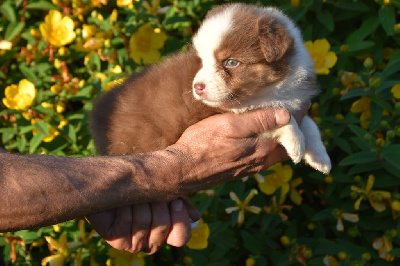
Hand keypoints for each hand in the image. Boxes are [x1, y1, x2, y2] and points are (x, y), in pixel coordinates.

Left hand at [85, 198, 199, 253]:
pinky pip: (126, 222)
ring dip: (140, 202)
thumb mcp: (164, 193)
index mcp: (166, 234)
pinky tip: (123, 200)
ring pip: (144, 223)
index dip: (180, 220)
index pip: (181, 238)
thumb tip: (195, 217)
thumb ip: (181, 203)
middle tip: (152, 190)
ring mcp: (133, 244)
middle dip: (158, 204)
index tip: (176, 200)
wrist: (111, 187)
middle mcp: (151, 243)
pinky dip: (125, 207)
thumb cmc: (140, 190)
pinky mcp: (116, 240)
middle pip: (162, 227)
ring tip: (136, 192)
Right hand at [168, 107, 306, 193]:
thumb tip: (288, 114)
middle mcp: (263, 161)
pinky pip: (264, 152)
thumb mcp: (230, 126)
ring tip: (274, 113)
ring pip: (277, 148)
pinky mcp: (243, 168)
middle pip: (290, 142)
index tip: (298, 97)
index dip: (299, 113)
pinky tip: (257, 129)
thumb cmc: (203, 144)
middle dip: (293, 125)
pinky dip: (267, 139)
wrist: (182, 170)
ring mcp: (253, 166)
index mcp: (264, 149)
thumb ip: (259, 121)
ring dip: (279, 132)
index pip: (294, 131)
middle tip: (288, 103)